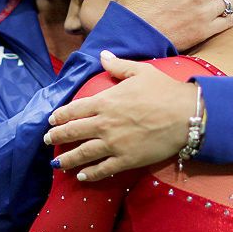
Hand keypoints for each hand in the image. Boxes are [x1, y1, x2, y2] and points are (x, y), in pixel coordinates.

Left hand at [44, 51, 198, 180]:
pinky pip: (103, 169)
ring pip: (83, 153)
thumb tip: (102, 55)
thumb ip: (118, 66)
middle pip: (73, 132)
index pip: (74, 109)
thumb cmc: (164, 91)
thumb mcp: (140, 71)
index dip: (60, 115)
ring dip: (67, 159)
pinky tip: (82, 175)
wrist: (185, 115)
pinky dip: (90, 173)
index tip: (51, 120)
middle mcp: (104, 123)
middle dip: (57, 136)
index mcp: (105, 102)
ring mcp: (113, 144)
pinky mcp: (126, 159)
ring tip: (56, 163)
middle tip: (47, 140)